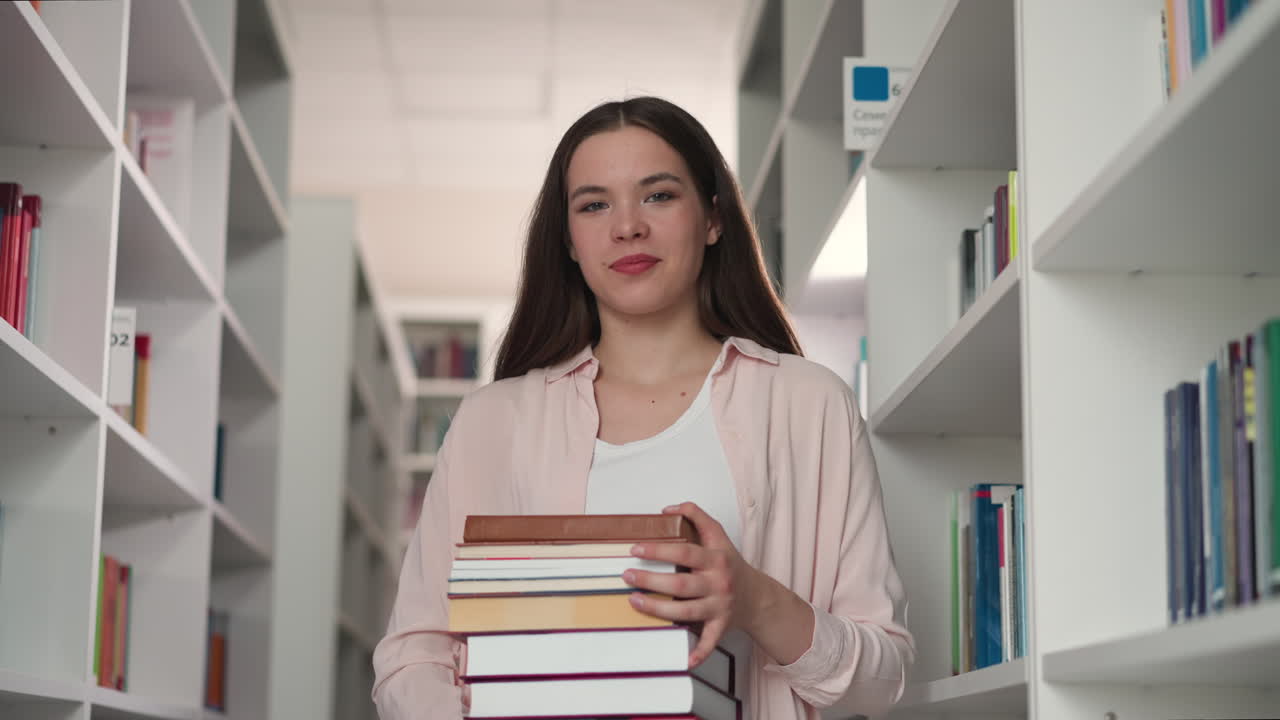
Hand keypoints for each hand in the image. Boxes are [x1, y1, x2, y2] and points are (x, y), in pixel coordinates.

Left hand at [623, 502, 761, 667]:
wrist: (757, 596)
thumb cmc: (730, 564)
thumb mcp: (718, 536)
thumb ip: (697, 516)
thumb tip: (668, 509)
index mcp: (716, 559)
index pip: (684, 551)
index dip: (659, 549)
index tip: (635, 548)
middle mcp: (718, 583)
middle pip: (681, 584)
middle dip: (651, 579)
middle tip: (627, 575)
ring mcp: (720, 606)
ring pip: (686, 611)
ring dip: (657, 609)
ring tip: (634, 601)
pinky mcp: (721, 626)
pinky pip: (710, 641)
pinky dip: (699, 652)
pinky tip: (684, 659)